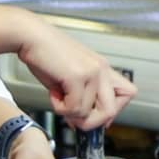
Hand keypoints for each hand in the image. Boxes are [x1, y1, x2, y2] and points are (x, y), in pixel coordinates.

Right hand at [17, 19, 137, 129]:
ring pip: (90, 113)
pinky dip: (61, 108)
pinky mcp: (78, 76)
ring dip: (70, 113)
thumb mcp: (70, 77)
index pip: (128, 94)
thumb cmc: (46, 54)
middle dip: (91, 121)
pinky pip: (75, 108)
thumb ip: (81, 98)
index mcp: (102, 67)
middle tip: (72, 114)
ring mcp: (92, 72)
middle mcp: (101, 69)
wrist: (30, 36)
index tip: (92, 113)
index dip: (111, 110)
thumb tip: (81, 122)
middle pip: (112, 111)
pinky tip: (54, 93)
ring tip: (58, 97)